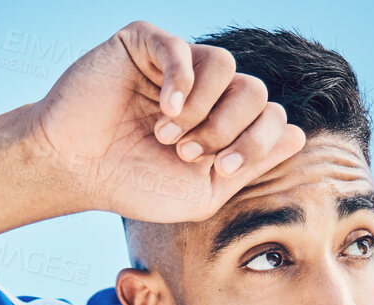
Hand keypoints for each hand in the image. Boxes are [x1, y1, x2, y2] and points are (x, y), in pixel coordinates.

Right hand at [23, 21, 307, 221]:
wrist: (76, 170)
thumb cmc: (136, 184)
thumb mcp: (205, 190)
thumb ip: (252, 164)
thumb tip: (298, 135)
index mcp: (226, 121)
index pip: (272, 116)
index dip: (256, 142)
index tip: (221, 168)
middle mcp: (207, 89)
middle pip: (255, 90)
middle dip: (228, 129)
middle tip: (187, 152)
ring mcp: (177, 64)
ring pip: (227, 65)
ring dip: (203, 109)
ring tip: (168, 133)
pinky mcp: (145, 45)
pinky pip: (182, 48)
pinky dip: (182, 81)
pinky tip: (166, 109)